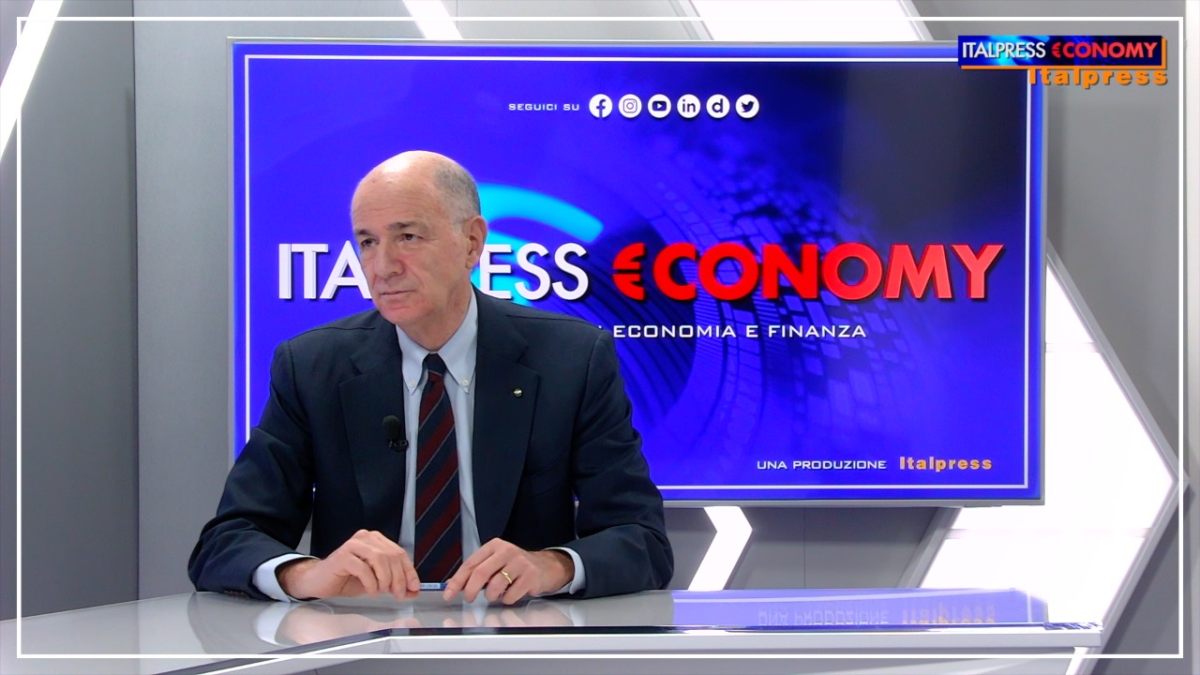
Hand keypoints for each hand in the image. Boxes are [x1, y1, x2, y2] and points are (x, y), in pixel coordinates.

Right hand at [278, 530, 419, 600]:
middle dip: (399, 578)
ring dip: (385, 579)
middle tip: (398, 594)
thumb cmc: (346, 579)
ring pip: (380, 559)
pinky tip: (369, 591)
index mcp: (376, 540)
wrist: (318, 582)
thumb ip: (395, 584)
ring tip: (381, 591)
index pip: (400, 553)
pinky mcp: (343, 556)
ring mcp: (354, 545)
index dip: (409, 571)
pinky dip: (371, 583)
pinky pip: (364, 569)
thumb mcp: (376, 583)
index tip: (415, 587)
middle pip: (392, 556)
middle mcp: (366, 538)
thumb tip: (414, 591)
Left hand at [442, 538, 573, 604]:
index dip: (457, 581)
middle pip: (480, 573)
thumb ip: (475, 571)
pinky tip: (512, 593)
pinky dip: (507, 600)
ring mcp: (520, 563)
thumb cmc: (516, 566)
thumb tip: (451, 584)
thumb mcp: (495, 563)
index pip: (470, 564)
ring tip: (497, 595)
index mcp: (494, 546)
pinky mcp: (530, 576)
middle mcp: (506, 551)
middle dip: (470, 590)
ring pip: (495, 586)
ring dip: (492, 596)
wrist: (546, 566)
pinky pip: (510, 596)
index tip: (448, 593)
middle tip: (469, 599)